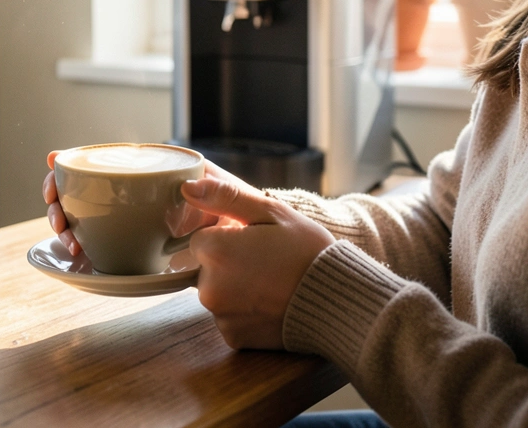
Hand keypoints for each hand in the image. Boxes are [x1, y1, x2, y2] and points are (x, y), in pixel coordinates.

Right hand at [42, 155, 247, 256]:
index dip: (72, 162)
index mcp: (153, 172)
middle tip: (59, 220)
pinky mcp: (131, 247)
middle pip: (81, 191)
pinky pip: (98, 243)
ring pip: (82, 218)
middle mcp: (134, 194)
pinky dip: (81, 247)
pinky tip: (78, 255)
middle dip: (59, 201)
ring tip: (70, 243)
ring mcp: (129, 221)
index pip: (103, 161)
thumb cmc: (241, 212)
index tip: (54, 165)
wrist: (249, 245)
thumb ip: (220, 191)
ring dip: (65, 226)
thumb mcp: (235, 196)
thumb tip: (191, 187)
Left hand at [182, 176, 335, 349]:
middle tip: (266, 261)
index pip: (200, 239)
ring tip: (271, 282)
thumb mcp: (271, 212)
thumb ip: (225, 197)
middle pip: (205, 268)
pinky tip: (271, 303)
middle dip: (228, 263)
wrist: (340, 301)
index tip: (252, 240)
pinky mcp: (233, 338)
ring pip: (217, 293)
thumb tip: (187, 188)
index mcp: (215, 251)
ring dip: (235, 288)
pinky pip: (229, 318)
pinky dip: (245, 312)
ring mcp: (220, 316)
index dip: (226, 238)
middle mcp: (209, 288)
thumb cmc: (307, 251)